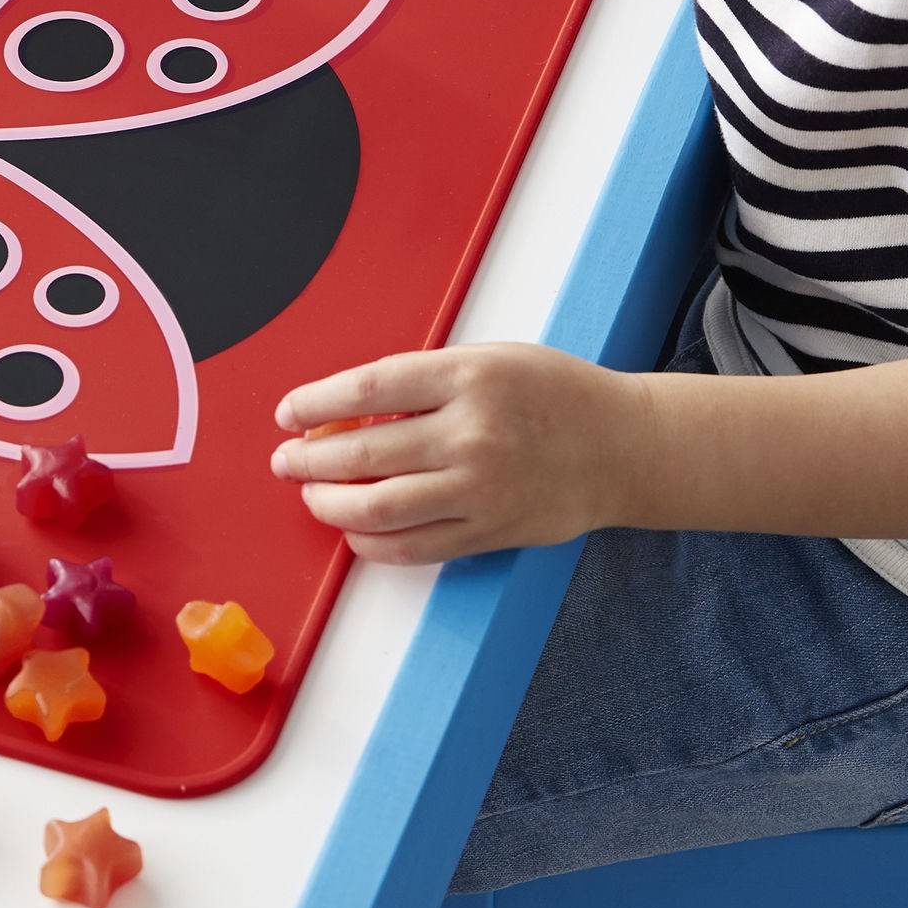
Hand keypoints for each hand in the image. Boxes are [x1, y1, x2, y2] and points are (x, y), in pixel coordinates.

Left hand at [269, 343, 651, 564]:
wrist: (621, 447)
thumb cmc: (549, 393)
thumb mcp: (488, 360)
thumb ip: (422, 382)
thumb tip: (344, 413)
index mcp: (468, 377)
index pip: (367, 389)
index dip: (315, 402)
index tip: (288, 412)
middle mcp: (472, 433)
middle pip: (363, 453)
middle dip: (308, 460)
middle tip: (286, 461)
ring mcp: (481, 489)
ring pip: (378, 507)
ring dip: (329, 504)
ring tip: (313, 495)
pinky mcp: (489, 532)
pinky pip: (412, 547)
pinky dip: (370, 542)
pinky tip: (354, 529)